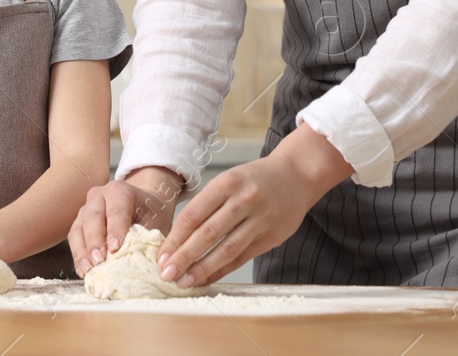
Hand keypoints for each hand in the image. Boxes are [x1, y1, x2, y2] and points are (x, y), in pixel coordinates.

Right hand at [68, 166, 183, 277]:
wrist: (142, 205)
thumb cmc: (150, 214)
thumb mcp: (155, 222)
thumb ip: (147, 238)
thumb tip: (144, 262)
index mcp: (120, 191)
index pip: (116, 211)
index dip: (115, 230)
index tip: (114, 249)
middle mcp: (99, 196)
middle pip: (93, 217)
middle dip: (95, 241)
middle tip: (98, 261)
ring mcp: (86, 208)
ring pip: (79, 228)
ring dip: (82, 250)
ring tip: (89, 269)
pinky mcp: (79, 222)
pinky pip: (74, 238)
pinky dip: (78, 255)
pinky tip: (83, 270)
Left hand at [155, 126, 352, 287]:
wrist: (296, 175)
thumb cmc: (254, 180)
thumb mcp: (229, 180)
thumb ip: (206, 205)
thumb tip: (177, 238)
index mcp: (227, 182)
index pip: (194, 214)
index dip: (175, 238)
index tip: (161, 255)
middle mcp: (244, 199)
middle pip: (208, 233)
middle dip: (184, 257)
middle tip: (167, 274)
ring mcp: (261, 219)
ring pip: (226, 249)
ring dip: (202, 268)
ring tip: (185, 281)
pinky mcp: (272, 236)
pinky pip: (243, 257)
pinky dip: (222, 270)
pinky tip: (207, 278)